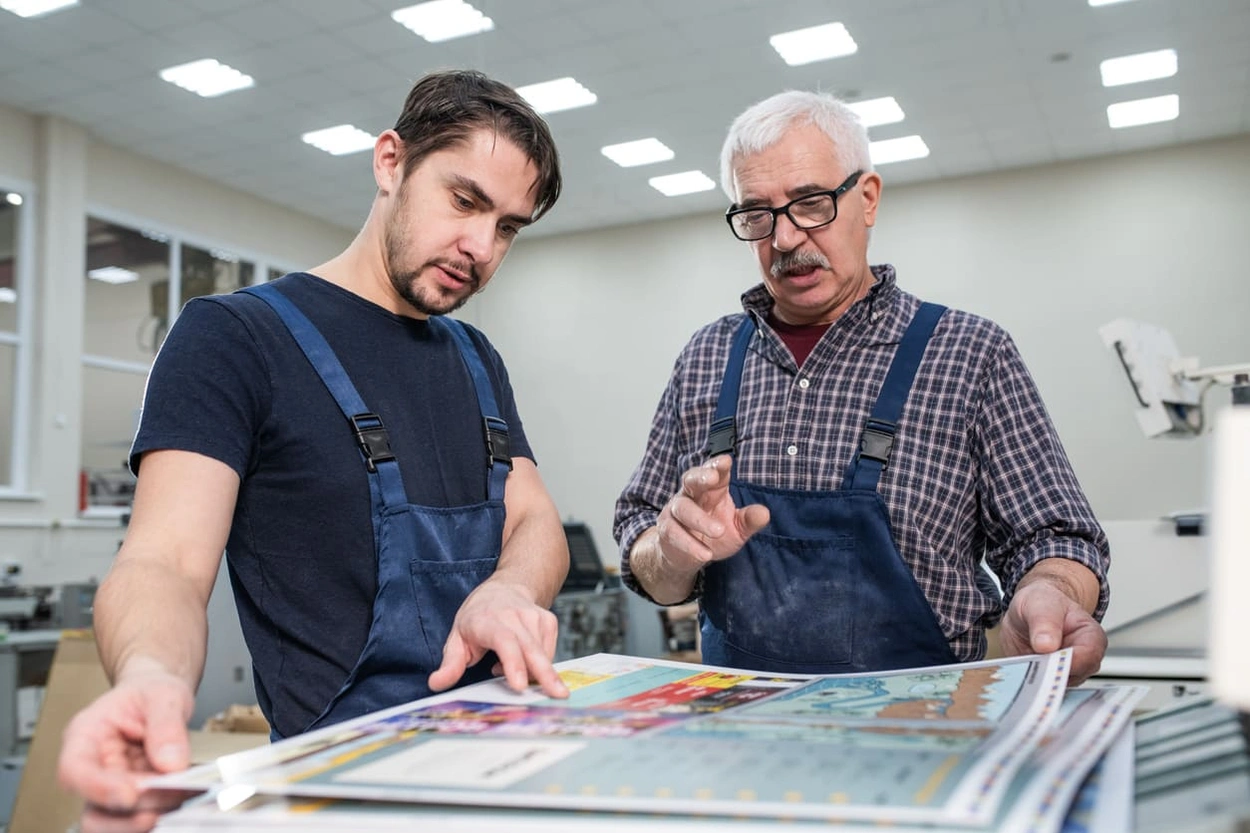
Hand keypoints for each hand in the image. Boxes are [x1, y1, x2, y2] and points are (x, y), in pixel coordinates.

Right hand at [58, 666, 195, 832]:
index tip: (130, 795)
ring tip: (182, 795)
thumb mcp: (163, 694)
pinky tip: (187, 797)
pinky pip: (142, 816)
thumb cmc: (151, 692)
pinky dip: (164, 812)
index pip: (74, 770)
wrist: (160, 696)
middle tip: (168, 798)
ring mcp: (113, 788)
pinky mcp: (136, 800)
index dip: (97, 789)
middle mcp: (94, 768)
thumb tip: (170, 763)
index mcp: (86, 736)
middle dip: (132, 811)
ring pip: (115, 822)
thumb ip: (166, 725)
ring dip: (148, 816)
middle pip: (95, 809)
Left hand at [428, 579, 568, 697]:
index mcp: (487, 620)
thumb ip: (450, 664)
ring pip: (542, 654)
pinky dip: (538, 663)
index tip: (519, 685)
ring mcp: (534, 617)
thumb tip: (436, 683)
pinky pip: (548, 652)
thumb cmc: (478, 617)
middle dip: (544, 673)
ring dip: (533, 672)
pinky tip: (523, 659)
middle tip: (557, 696)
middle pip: (531, 648)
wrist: (505, 588)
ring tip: (511, 670)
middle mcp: (514, 616)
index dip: (512, 663)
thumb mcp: (457, 638)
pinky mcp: (549, 621)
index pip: (504, 642)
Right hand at [654, 455, 769, 574]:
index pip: (715, 472)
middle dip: (701, 476)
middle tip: (712, 476)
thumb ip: (749, 521)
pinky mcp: (666, 529)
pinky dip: (689, 544)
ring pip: (683, 508)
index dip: (718, 465)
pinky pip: (674, 532)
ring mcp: (676, 510)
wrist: (688, 556)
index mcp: (712, 489)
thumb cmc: (714, 535)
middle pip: (691, 479)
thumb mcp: (738, 529)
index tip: (726, 461)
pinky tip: (705, 554)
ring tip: (718, 531)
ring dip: (700, 519)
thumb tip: (764, 513)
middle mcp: (691, 495)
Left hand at [999, 580, 1107, 685]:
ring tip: (1020, 666)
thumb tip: (1046, 645)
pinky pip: (1040, 690)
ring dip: (1037, 680)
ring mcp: (1066, 674)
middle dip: (1050, 673)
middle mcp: (1083, 660)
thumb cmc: (1043, 603)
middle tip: (1029, 664)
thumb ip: (1044, 622)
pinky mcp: (1048, 682)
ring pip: (1055, 687)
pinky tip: (1016, 674)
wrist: (1029, 611)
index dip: (1069, 659)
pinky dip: (1027, 684)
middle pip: (1073, 676)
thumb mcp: (1040, 604)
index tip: (1047, 654)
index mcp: (1091, 637)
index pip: (1089, 655)